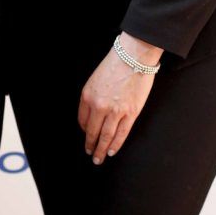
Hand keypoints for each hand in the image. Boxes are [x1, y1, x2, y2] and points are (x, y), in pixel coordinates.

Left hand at [77, 34, 161, 164]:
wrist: (133, 56)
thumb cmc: (115, 64)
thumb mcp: (95, 79)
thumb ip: (93, 97)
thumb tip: (94, 114)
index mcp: (87, 95)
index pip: (82, 120)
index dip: (84, 130)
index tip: (87, 135)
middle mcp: (99, 106)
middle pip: (92, 132)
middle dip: (91, 145)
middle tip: (90, 154)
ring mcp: (115, 111)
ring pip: (106, 136)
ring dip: (101, 150)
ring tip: (99, 158)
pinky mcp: (130, 113)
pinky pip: (121, 134)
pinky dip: (116, 144)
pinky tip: (112, 151)